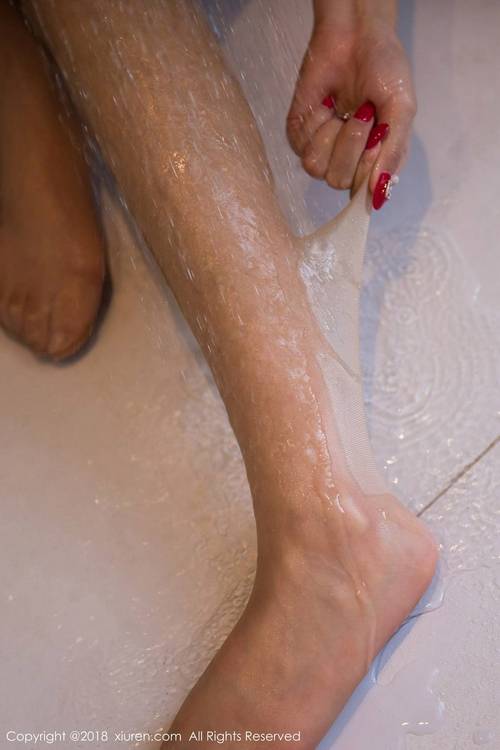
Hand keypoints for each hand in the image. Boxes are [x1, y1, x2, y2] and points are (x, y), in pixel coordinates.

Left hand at [287, 17, 415, 208]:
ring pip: (317, 169)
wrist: (356, 35)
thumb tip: (380, 194)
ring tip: (345, 109)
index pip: (363, 195)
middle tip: (364, 113)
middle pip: (339, 182)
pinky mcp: (300, 136)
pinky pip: (301, 146)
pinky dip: (316, 121)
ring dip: (333, 135)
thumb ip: (394, 152)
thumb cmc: (384, 70)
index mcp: (376, 163)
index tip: (376, 139)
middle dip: (352, 146)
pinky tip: (326, 104)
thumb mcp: (401, 109)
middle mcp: (348, 163)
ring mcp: (322, 151)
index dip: (367, 171)